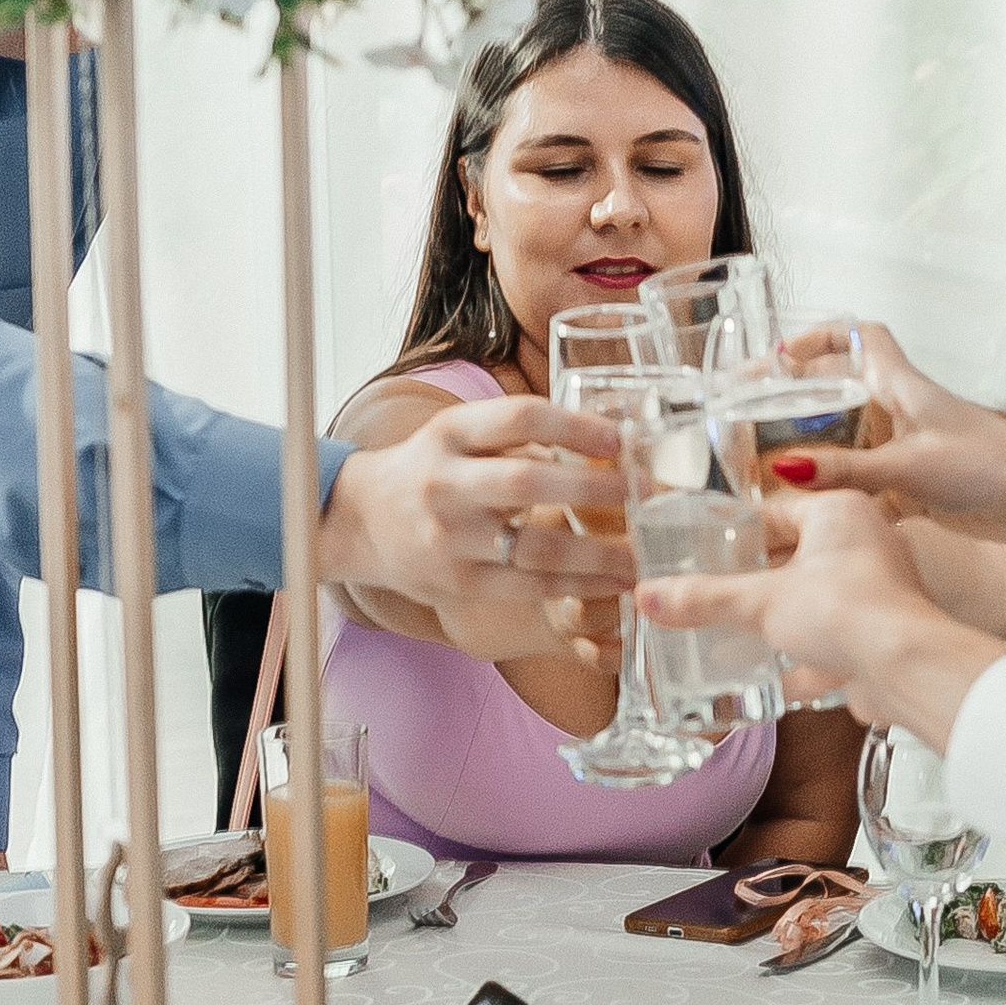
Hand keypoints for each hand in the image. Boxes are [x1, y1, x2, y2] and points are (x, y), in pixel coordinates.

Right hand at [319, 393, 631, 656]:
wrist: (360, 523)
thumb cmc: (432, 471)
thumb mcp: (459, 435)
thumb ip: (518, 435)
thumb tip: (608, 439)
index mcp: (450, 433)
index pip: (518, 417)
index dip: (574, 425)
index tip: (621, 438)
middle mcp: (444, 483)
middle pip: (526, 482)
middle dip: (593, 489)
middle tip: (645, 493)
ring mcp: (449, 538)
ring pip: (533, 547)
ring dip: (597, 553)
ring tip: (642, 554)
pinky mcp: (458, 583)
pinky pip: (528, 587)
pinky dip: (577, 586)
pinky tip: (613, 582)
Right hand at [638, 491, 1005, 749]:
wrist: (906, 669)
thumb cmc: (846, 611)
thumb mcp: (760, 602)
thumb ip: (705, 600)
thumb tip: (650, 595)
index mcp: (842, 511)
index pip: (778, 512)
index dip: (740, 532)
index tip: (707, 548)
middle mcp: (868, 541)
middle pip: (797, 556)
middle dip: (759, 579)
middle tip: (716, 591)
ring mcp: (880, 589)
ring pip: (818, 598)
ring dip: (784, 618)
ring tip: (740, 631)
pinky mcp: (884, 632)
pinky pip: (837, 637)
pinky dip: (810, 655)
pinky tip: (779, 673)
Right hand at [770, 325, 1005, 543]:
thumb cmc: (989, 467)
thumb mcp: (908, 467)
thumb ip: (846, 470)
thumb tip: (785, 468)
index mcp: (903, 386)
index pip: (859, 337)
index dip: (820, 336)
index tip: (783, 355)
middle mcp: (906, 410)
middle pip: (845, 388)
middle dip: (803, 395)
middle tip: (758, 411)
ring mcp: (914, 446)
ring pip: (855, 436)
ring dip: (820, 444)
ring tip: (771, 461)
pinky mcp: (923, 483)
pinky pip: (870, 479)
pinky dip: (844, 489)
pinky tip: (817, 509)